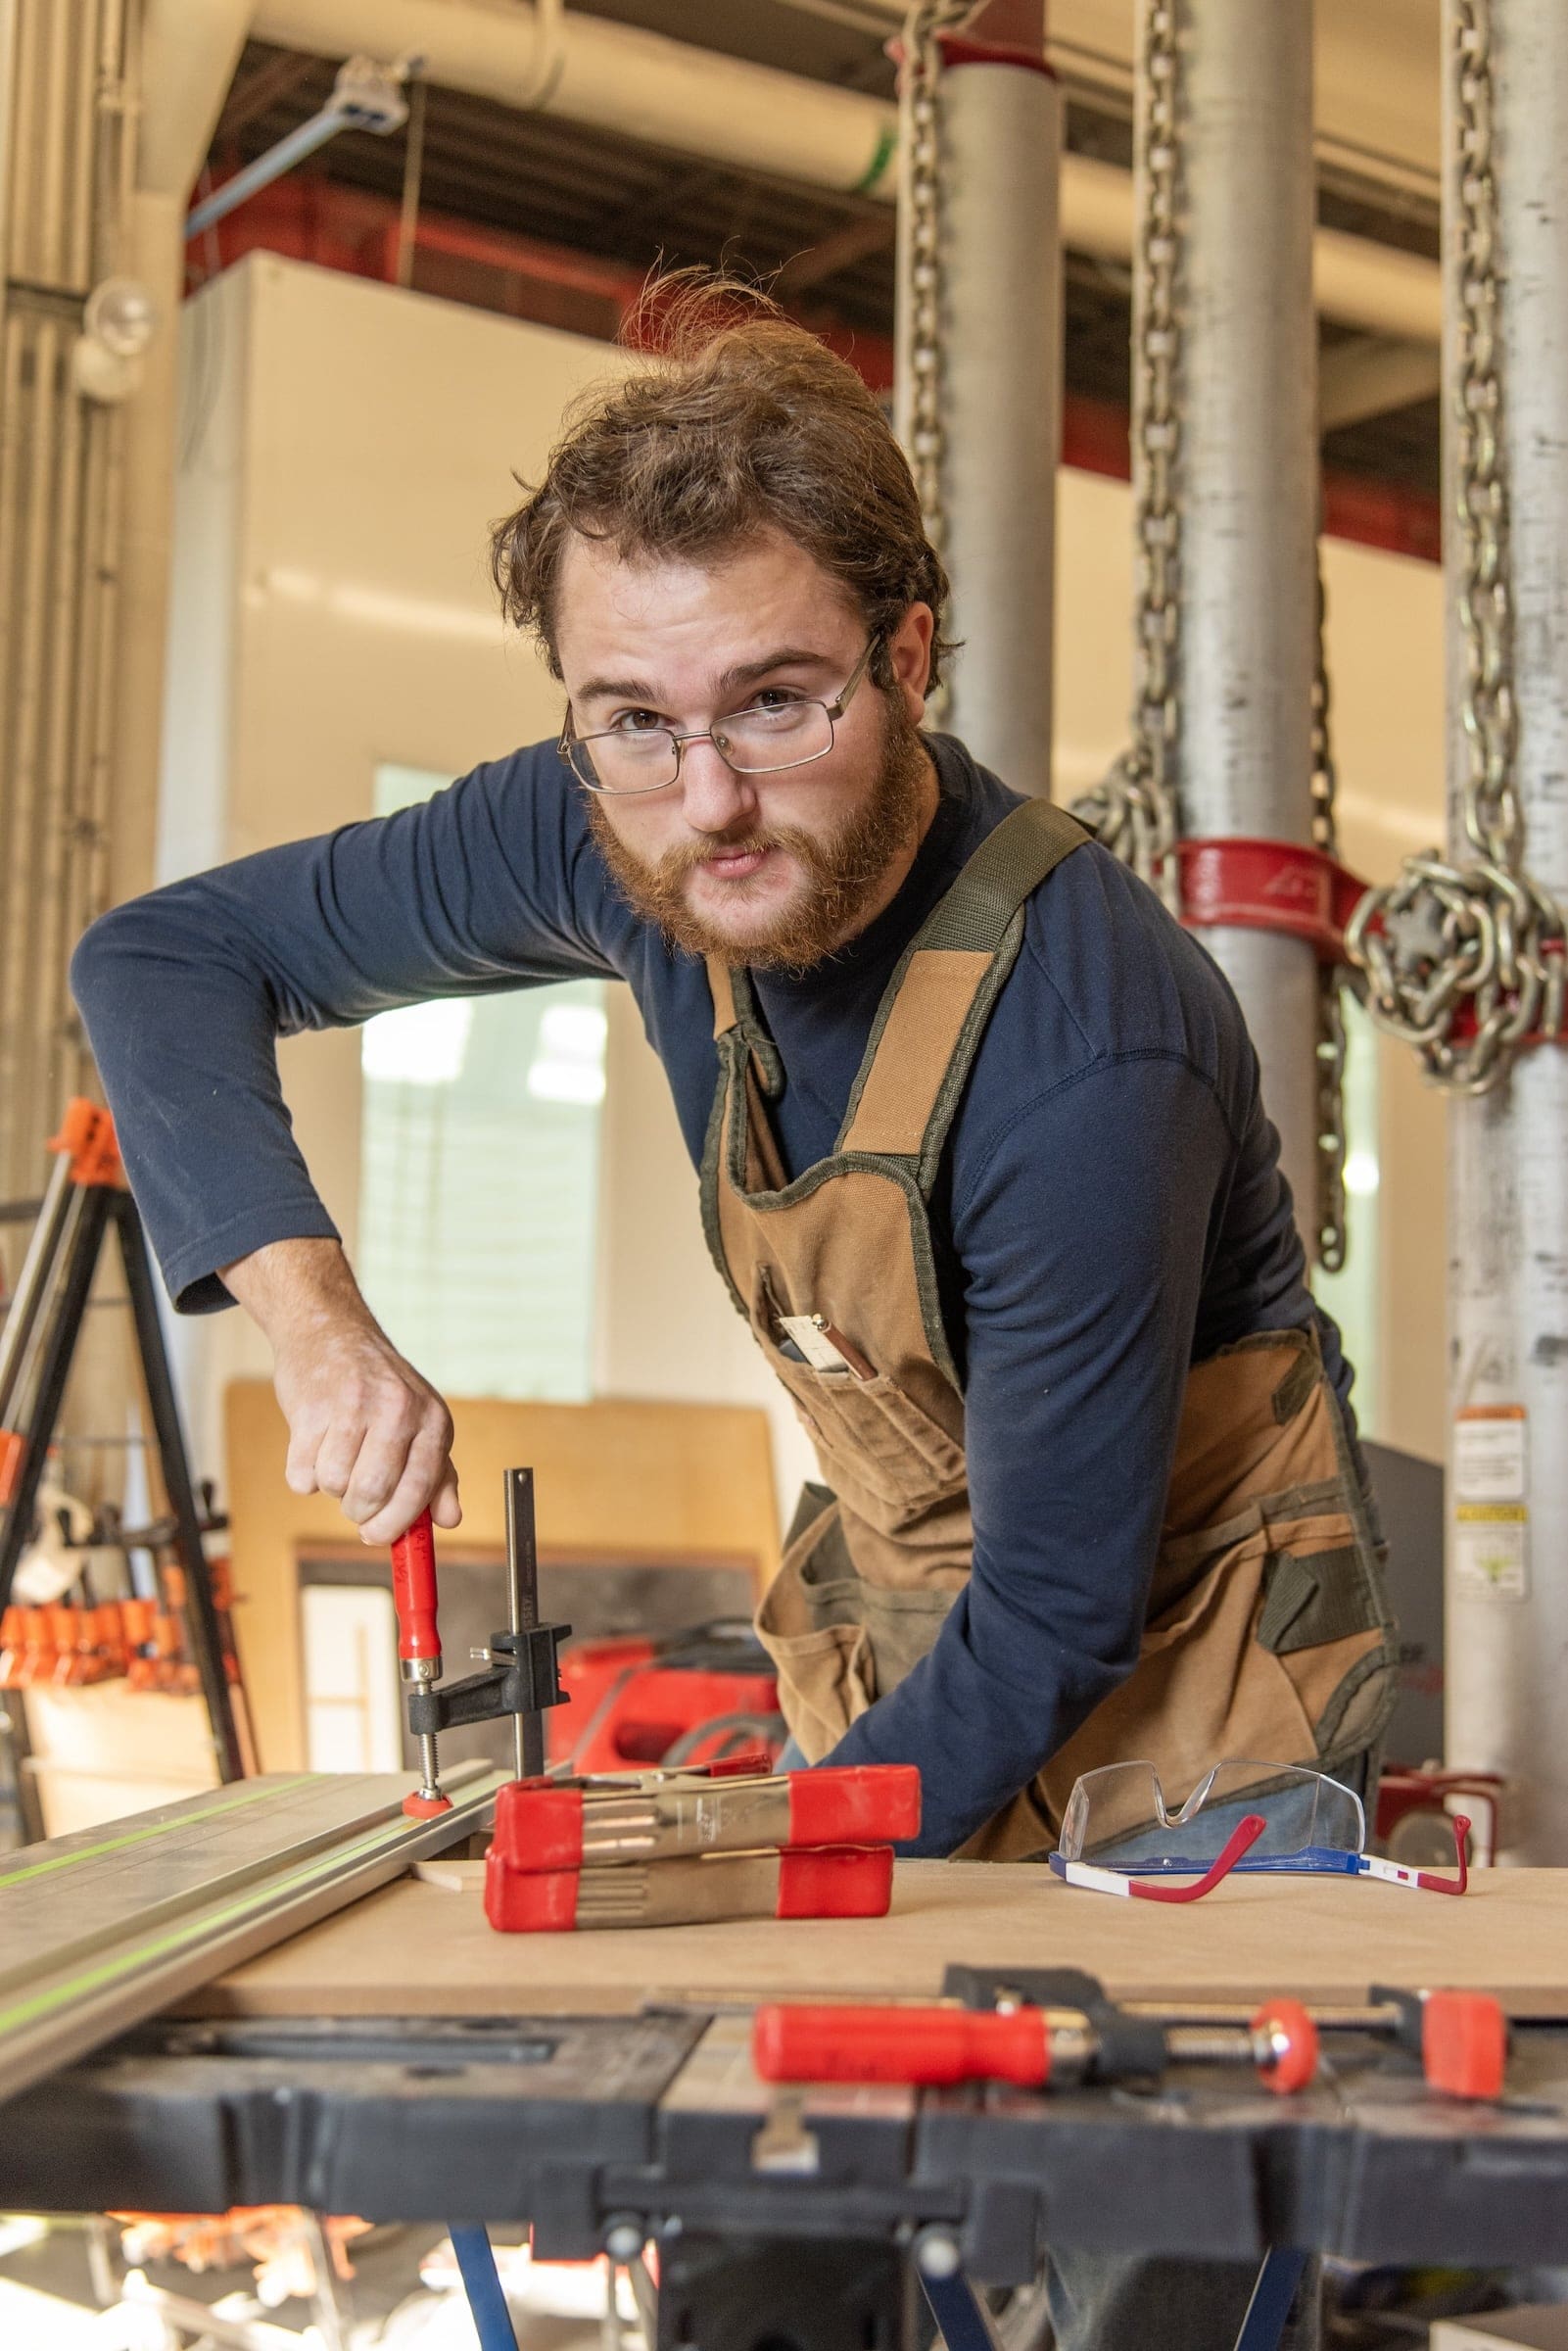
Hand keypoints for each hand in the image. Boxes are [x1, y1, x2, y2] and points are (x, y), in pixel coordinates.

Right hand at [222, 1238, 460, 1544]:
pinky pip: (302, 1472)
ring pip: (334, 1484)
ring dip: (330, 1486)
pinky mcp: (311, 1408)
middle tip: (354, 1500)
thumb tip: (450, 1519)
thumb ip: (438, 1474)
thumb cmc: (377, 1387)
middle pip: (373, 1493)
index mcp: (432, 1419)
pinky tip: (313, 1446)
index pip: (420, 1489)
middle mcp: (398, 1409)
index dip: (396, 1523)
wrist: (329, 1331)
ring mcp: (354, 1406)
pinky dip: (302, 1472)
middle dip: (359, 1510)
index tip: (377, 1536)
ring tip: (336, 1458)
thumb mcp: (421, 1421)